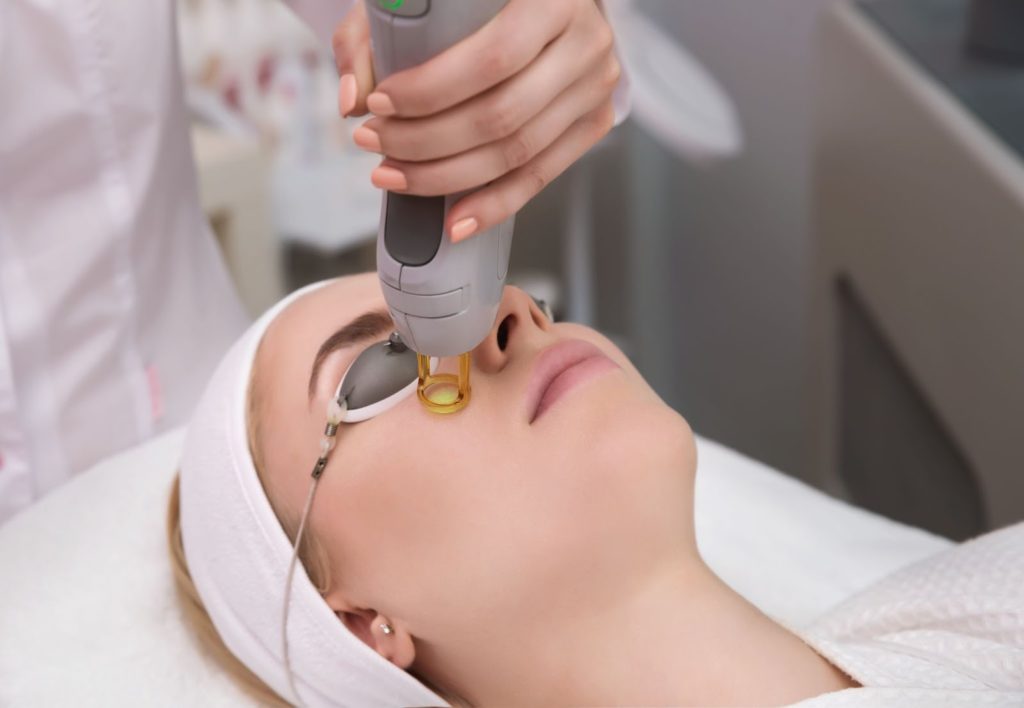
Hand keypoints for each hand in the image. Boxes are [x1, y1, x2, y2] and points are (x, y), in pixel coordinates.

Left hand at [332, 0, 620, 241]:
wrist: (542, 5)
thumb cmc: (475, 0)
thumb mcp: (424, 0)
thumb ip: (373, 37)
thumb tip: (352, 101)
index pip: (491, 60)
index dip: (430, 92)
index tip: (378, 103)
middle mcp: (585, 42)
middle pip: (501, 115)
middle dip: (425, 140)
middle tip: (374, 143)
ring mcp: (596, 86)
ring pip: (517, 153)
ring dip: (447, 176)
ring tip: (394, 176)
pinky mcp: (594, 122)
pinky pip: (540, 176)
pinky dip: (493, 205)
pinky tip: (454, 222)